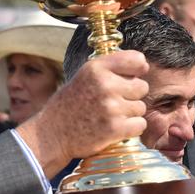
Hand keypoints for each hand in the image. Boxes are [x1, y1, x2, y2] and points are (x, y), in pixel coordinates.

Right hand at [17, 50, 148, 177]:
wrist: (52, 133)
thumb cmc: (69, 104)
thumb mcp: (83, 77)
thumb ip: (108, 69)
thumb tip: (141, 63)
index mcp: (95, 68)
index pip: (136, 60)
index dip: (138, 69)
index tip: (132, 76)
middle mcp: (105, 84)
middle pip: (142, 86)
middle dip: (131, 95)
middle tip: (112, 102)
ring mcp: (111, 107)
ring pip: (140, 107)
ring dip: (129, 114)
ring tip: (108, 116)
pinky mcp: (115, 128)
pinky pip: (140, 124)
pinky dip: (130, 128)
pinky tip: (114, 128)